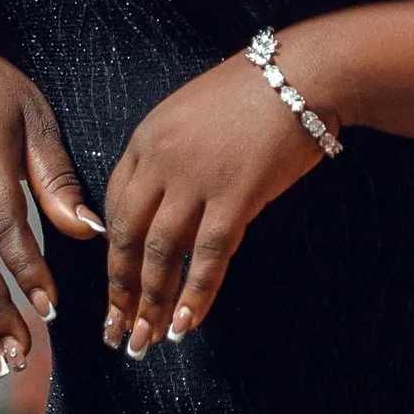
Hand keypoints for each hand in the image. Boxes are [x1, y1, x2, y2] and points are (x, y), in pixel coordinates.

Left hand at [102, 40, 337, 358]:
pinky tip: (186, 324)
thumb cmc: (258, 92)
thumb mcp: (195, 114)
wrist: (305, 72)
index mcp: (146, 138)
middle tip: (116, 331)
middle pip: (126, 237)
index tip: (112, 287)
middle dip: (120, 291)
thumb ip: (173, 156)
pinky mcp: (235, 196)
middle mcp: (161, 161)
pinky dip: (195, 294)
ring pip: (159, 254)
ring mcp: (196, 179)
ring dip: (151, 304)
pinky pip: (207, 255)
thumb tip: (169, 203)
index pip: (114, 207)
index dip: (109, 254)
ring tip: (145, 341)